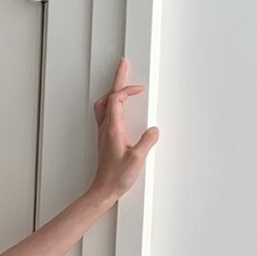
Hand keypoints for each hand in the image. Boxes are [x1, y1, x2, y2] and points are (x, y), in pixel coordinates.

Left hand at [90, 55, 157, 202]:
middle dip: (117, 79)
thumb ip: (147, 142)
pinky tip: (119, 106)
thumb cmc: (116, 178)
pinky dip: (113, 103)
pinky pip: (107, 114)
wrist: (102, 191)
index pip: (116, 100)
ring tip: (122, 81)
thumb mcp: (137, 159)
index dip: (127, 89)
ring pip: (104, 104)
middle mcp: (106, 128)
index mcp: (112, 129)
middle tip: (123, 64)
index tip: (139, 88)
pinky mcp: (106, 139)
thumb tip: (154, 129)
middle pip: (108, 97)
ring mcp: (104, 133)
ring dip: (113, 91)